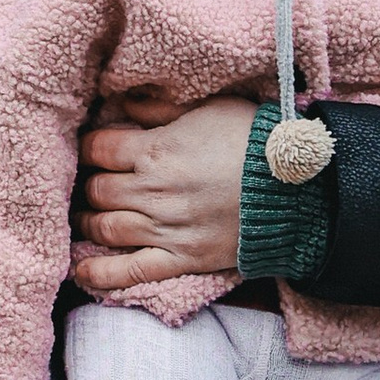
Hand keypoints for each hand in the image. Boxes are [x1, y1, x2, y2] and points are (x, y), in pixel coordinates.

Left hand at [78, 94, 253, 290]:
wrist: (298, 186)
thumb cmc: (253, 139)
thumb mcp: (207, 107)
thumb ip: (160, 108)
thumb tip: (125, 105)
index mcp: (155, 150)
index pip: (97, 149)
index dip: (90, 148)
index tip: (93, 150)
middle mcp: (153, 191)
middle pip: (97, 190)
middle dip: (89, 186)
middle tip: (90, 185)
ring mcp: (166, 229)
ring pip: (106, 228)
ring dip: (89, 223)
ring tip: (87, 218)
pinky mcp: (183, 258)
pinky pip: (131, 272)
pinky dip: (101, 274)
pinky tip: (81, 273)